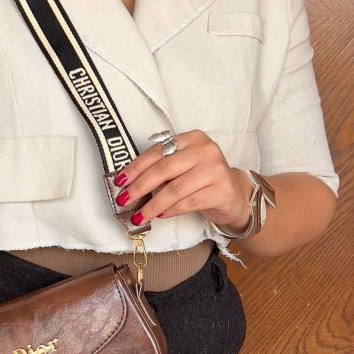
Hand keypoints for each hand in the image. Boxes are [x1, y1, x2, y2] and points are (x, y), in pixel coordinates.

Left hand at [113, 130, 252, 232]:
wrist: (234, 195)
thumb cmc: (202, 180)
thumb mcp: (183, 167)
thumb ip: (162, 169)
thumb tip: (129, 184)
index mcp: (192, 138)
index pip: (157, 152)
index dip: (135, 168)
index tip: (119, 182)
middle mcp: (205, 150)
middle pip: (164, 169)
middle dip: (140, 187)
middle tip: (124, 200)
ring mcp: (216, 170)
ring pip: (175, 189)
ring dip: (153, 204)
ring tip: (140, 215)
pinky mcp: (221, 190)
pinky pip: (188, 202)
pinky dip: (170, 210)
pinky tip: (160, 215)